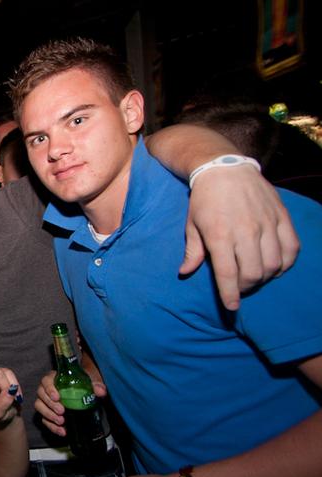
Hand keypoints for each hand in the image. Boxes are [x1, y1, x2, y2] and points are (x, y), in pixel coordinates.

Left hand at [0, 337, 20, 423]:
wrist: (10, 410)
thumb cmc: (0, 413)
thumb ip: (3, 403)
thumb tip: (10, 390)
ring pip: (0, 374)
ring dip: (9, 386)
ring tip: (13, 398)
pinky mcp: (3, 372)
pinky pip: (10, 375)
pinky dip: (15, 385)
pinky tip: (17, 393)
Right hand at [35, 371, 107, 436]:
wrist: (84, 393)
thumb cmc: (84, 384)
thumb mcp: (91, 382)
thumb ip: (96, 385)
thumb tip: (101, 391)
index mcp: (55, 379)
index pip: (46, 381)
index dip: (49, 389)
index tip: (57, 397)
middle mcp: (47, 390)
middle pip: (41, 395)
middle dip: (50, 405)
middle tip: (62, 411)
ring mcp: (46, 402)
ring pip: (39, 407)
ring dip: (49, 415)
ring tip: (61, 421)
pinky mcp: (48, 413)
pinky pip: (45, 420)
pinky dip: (52, 427)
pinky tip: (62, 431)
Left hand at [181, 165, 299, 309]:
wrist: (225, 169)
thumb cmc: (204, 199)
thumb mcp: (192, 224)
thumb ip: (193, 250)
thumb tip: (185, 272)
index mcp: (220, 235)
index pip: (229, 274)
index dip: (230, 295)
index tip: (231, 307)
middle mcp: (245, 231)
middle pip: (253, 274)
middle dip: (246, 287)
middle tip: (239, 287)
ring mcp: (266, 224)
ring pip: (273, 264)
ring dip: (265, 277)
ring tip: (255, 276)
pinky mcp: (281, 217)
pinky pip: (291, 248)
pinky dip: (285, 262)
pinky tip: (275, 265)